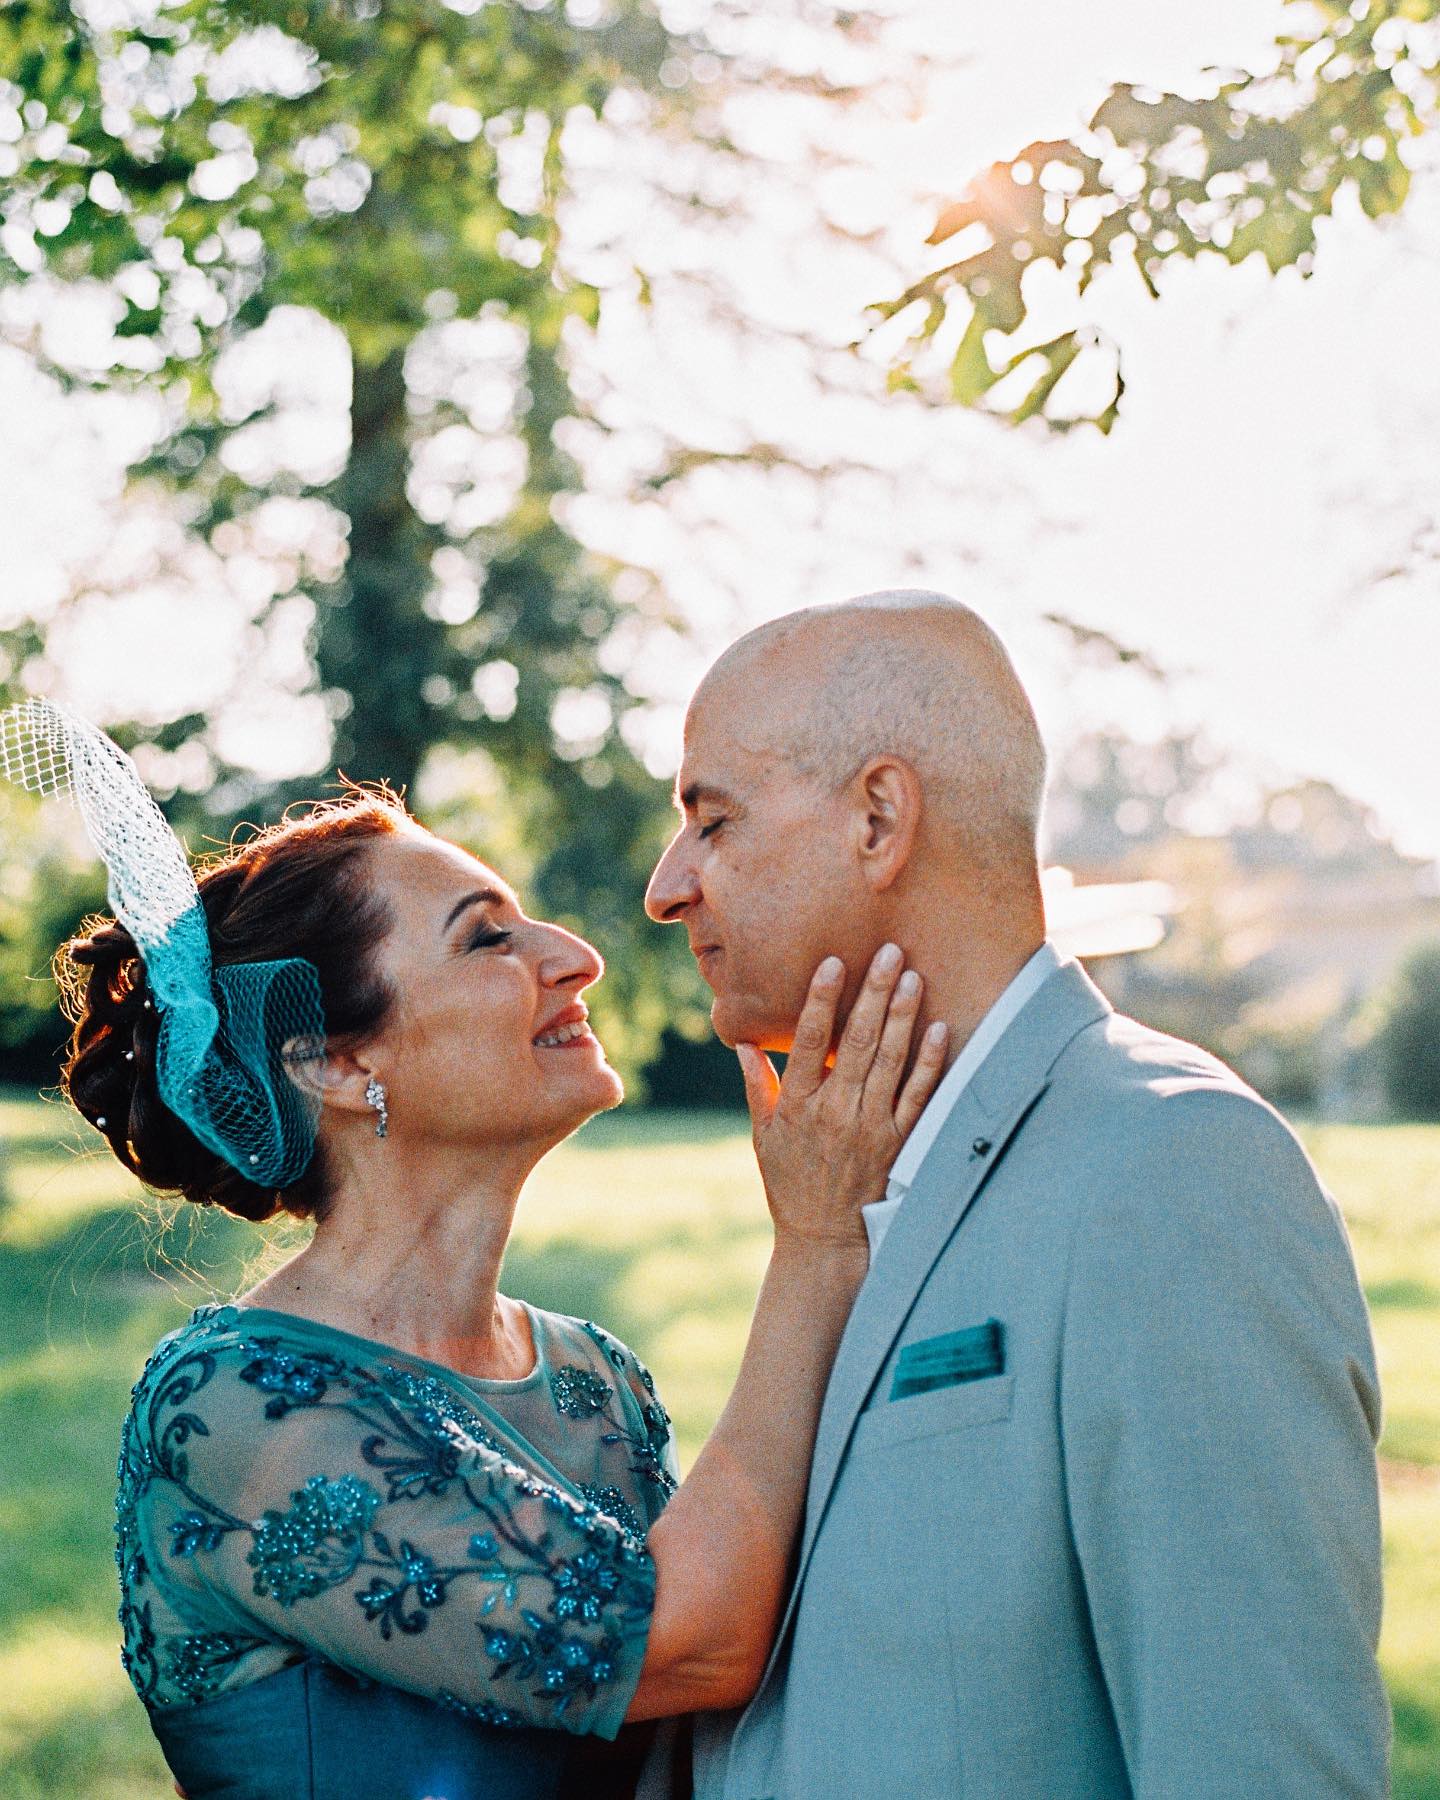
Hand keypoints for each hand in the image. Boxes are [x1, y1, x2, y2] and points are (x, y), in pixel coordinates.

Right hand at [736, 944, 947, 1249]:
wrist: (824, 1241)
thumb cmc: (790, 1185)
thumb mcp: (762, 1137)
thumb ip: (758, 1089)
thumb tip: (745, 1045)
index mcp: (798, 1105)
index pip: (808, 1041)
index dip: (821, 999)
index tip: (833, 963)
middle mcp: (834, 1111)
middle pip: (856, 1042)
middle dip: (872, 993)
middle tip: (887, 951)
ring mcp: (870, 1127)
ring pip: (889, 1062)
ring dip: (902, 1016)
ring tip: (912, 976)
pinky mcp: (898, 1143)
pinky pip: (918, 1096)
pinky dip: (930, 1062)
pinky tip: (939, 1029)